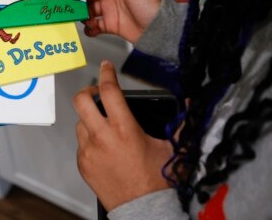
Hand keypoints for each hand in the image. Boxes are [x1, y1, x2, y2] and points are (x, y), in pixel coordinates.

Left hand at [74, 61, 171, 211]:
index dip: (106, 73)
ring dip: (89, 120)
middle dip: (87, 91)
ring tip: (104, 127)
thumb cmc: (156, 182)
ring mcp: (89, 151)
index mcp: (125, 129)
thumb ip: (180, 125)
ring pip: (80, 123)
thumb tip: (191, 104)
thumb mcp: (170, 149)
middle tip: (95, 91)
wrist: (143, 210)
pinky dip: (89, 140)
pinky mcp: (83, 164)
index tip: (106, 66)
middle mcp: (103, 137)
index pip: (109, 91)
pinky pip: (81, 144)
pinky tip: (104, 148)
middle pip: (81, 101)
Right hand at [82, 0, 161, 42]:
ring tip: (86, 19)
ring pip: (88, 10)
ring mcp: (108, 10)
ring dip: (83, 14)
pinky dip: (89, 28)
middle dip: (79, 0)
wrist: (159, 29)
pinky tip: (91, 29)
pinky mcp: (109, 25)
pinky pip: (94, 26)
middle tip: (75, 6)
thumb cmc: (150, 4)